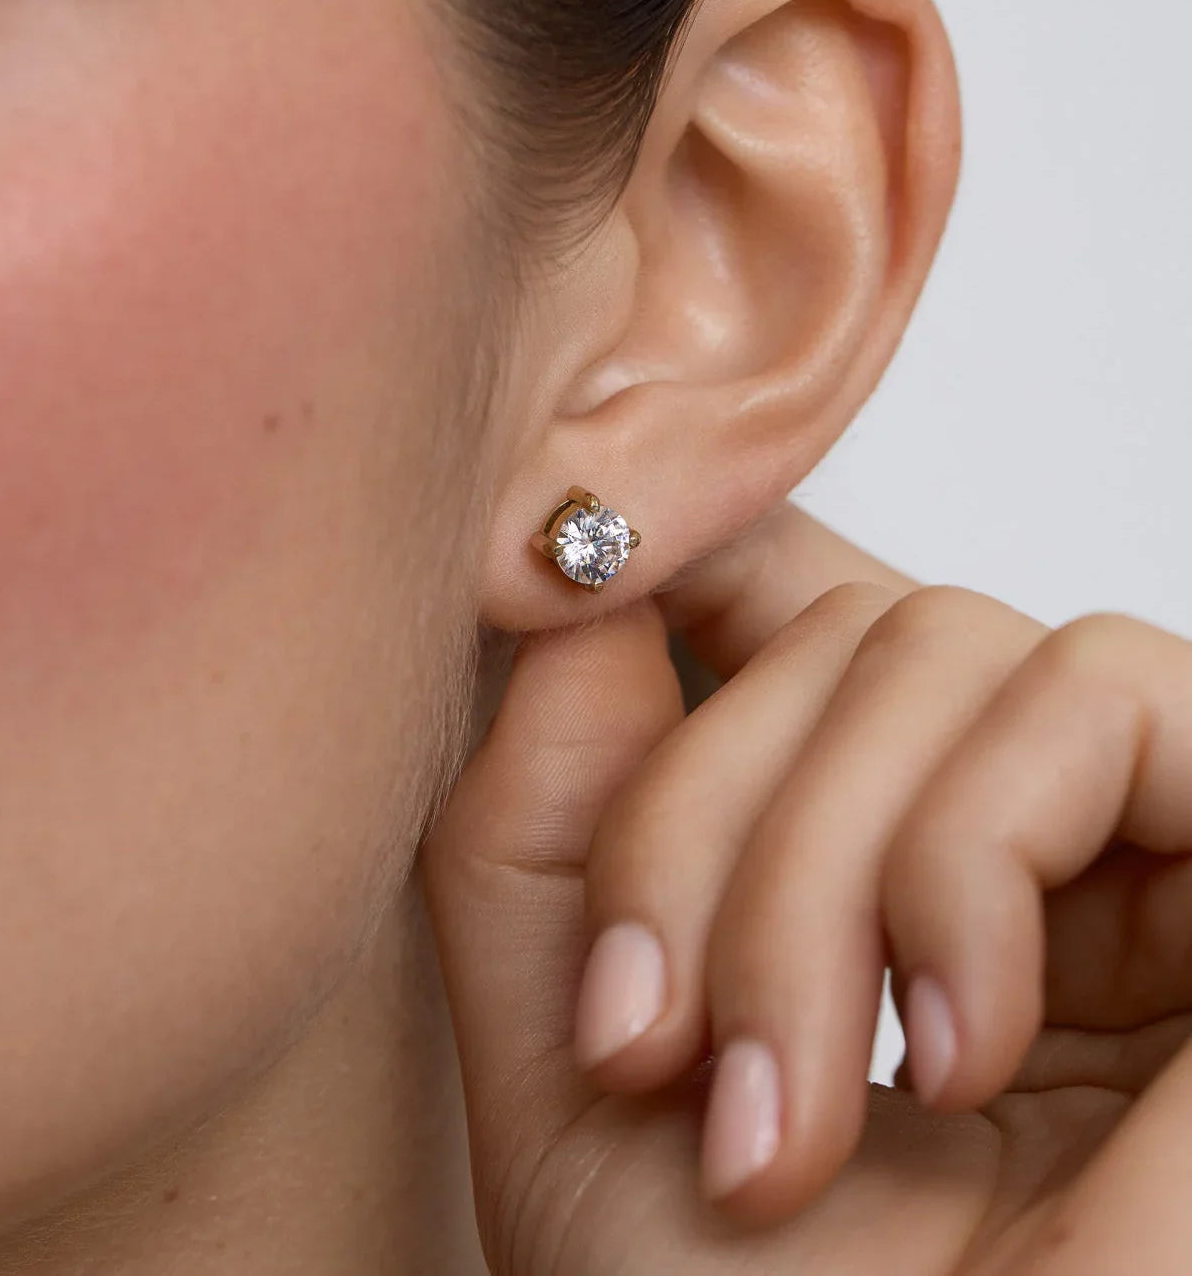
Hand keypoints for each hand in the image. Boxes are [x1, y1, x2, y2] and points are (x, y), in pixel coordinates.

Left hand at [421, 502, 1191, 1274]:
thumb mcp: (580, 1072)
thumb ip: (538, 825)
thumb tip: (571, 588)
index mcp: (865, 850)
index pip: (786, 592)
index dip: (682, 556)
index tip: (555, 580)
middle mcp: (1012, 823)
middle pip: (831, 629)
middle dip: (698, 832)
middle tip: (654, 1052)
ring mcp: (1145, 834)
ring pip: (940, 640)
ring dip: (818, 871)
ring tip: (792, 1113)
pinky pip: (1101, 693)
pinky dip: (964, 860)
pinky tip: (959, 1052)